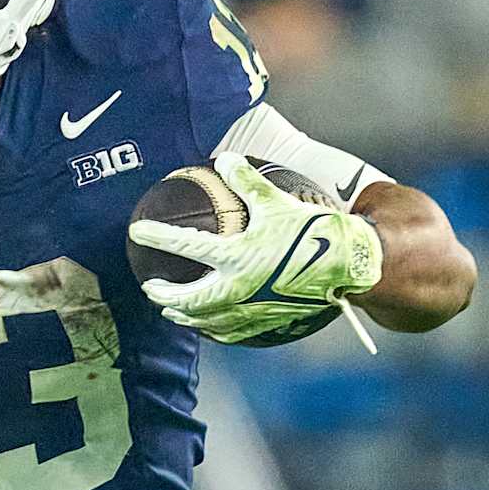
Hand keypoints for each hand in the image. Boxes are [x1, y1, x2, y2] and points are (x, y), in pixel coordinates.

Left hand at [129, 153, 382, 343]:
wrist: (351, 267)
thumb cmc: (314, 231)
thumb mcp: (278, 202)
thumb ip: (247, 182)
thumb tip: (226, 158)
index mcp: (235, 255)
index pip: (183, 244)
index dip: (157, 236)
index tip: (137, 231)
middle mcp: (236, 287)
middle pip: (186, 297)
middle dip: (163, 294)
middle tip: (150, 287)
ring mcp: (250, 310)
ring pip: (204, 319)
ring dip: (183, 315)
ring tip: (172, 311)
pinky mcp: (265, 323)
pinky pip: (230, 331)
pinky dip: (213, 328)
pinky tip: (210, 325)